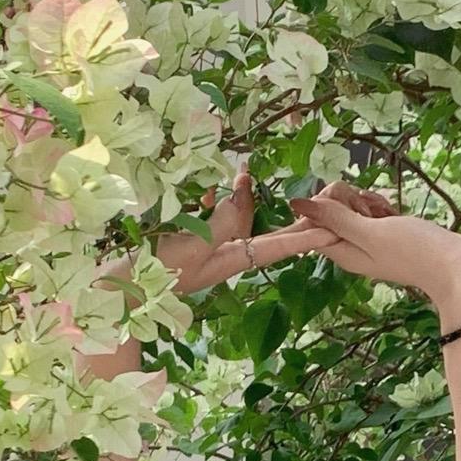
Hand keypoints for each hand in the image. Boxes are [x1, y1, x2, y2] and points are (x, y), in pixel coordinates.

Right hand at [157, 167, 328, 298]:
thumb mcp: (195, 245)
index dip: (308, 237)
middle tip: (317, 200)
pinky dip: (215, 199)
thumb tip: (241, 196)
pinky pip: (213, 216)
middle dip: (289, 216)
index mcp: (234, 259)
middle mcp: (228, 252)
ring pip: (238, 217)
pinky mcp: (193, 238)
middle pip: (267, 230)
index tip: (335, 229)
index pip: (279, 246)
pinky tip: (207, 188)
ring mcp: (211, 245)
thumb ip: (221, 221)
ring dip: (242, 196)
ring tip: (244, 173)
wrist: (125, 287)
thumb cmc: (159, 272)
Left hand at [289, 183, 460, 319]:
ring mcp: (369, 242)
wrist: (456, 266)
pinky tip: (393, 210)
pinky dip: (380, 206)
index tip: (350, 205)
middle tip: (372, 209)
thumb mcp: (370, 232)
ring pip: (353, 208)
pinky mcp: (385, 235)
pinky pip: (371, 213)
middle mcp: (351, 248)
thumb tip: (297, 203)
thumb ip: (335, 218)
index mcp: (341, 252)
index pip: (312, 221)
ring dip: (367, 201)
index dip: (326, 204)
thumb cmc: (414, 250)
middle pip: (332, 212)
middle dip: (349, 200)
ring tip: (386, 211)